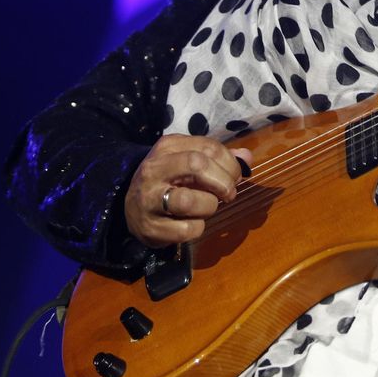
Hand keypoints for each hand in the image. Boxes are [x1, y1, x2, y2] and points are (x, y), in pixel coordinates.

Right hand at [124, 134, 250, 246]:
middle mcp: (154, 169)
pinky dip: (198, 228)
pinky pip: (187, 229)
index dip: (230, 164)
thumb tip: (246, 157)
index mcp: (167, 147)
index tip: (235, 175)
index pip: (209, 147)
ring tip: (207, 207)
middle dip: (223, 182)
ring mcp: (149, 199)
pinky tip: (192, 223)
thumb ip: (219, 158)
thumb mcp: (190, 161)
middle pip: (197, 165)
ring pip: (190, 200)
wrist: (131, 208)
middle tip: (229, 193)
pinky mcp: (150, 227)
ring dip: (209, 206)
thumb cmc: (170, 180)